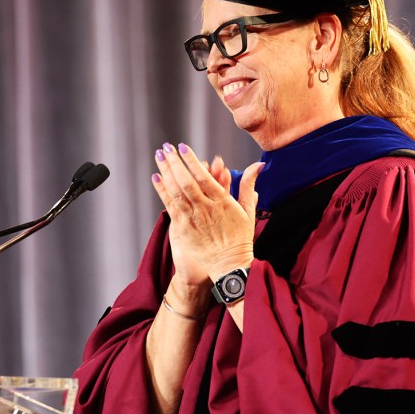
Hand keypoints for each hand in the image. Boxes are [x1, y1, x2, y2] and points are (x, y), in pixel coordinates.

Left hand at [151, 143, 263, 288]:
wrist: (229, 266)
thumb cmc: (240, 238)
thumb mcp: (249, 210)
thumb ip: (249, 185)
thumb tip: (258, 165)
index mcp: (222, 202)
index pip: (204, 177)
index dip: (192, 161)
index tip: (183, 148)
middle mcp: (205, 209)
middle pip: (186, 182)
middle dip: (175, 162)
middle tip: (166, 148)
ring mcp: (192, 219)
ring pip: (176, 192)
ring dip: (166, 172)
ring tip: (159, 156)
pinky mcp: (183, 229)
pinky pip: (170, 206)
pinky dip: (162, 191)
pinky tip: (156, 177)